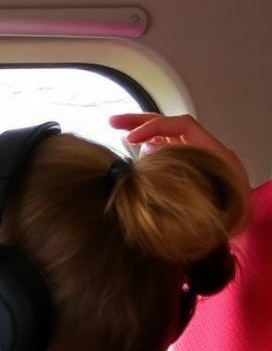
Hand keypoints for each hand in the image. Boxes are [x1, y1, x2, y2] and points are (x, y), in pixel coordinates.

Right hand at [109, 112, 250, 220]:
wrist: (237, 229)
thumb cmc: (229, 214)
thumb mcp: (209, 190)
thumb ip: (183, 172)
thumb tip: (150, 156)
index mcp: (211, 151)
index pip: (180, 126)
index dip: (154, 127)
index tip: (131, 139)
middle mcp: (201, 152)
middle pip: (169, 127)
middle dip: (140, 122)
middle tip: (113, 122)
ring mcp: (191, 162)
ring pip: (164, 140)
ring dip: (142, 136)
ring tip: (121, 137)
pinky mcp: (183, 173)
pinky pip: (164, 156)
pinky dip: (147, 153)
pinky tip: (134, 157)